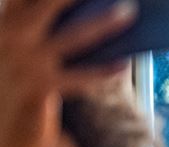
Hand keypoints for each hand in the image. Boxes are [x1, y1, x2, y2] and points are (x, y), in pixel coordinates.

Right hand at [0, 0, 135, 146]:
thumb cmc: (6, 85)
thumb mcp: (12, 49)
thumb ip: (28, 28)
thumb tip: (64, 14)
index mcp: (3, 25)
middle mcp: (10, 37)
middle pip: (46, 5)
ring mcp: (23, 62)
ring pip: (72, 37)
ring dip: (103, 23)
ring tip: (127, 11)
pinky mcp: (37, 88)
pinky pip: (78, 78)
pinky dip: (101, 72)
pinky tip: (121, 65)